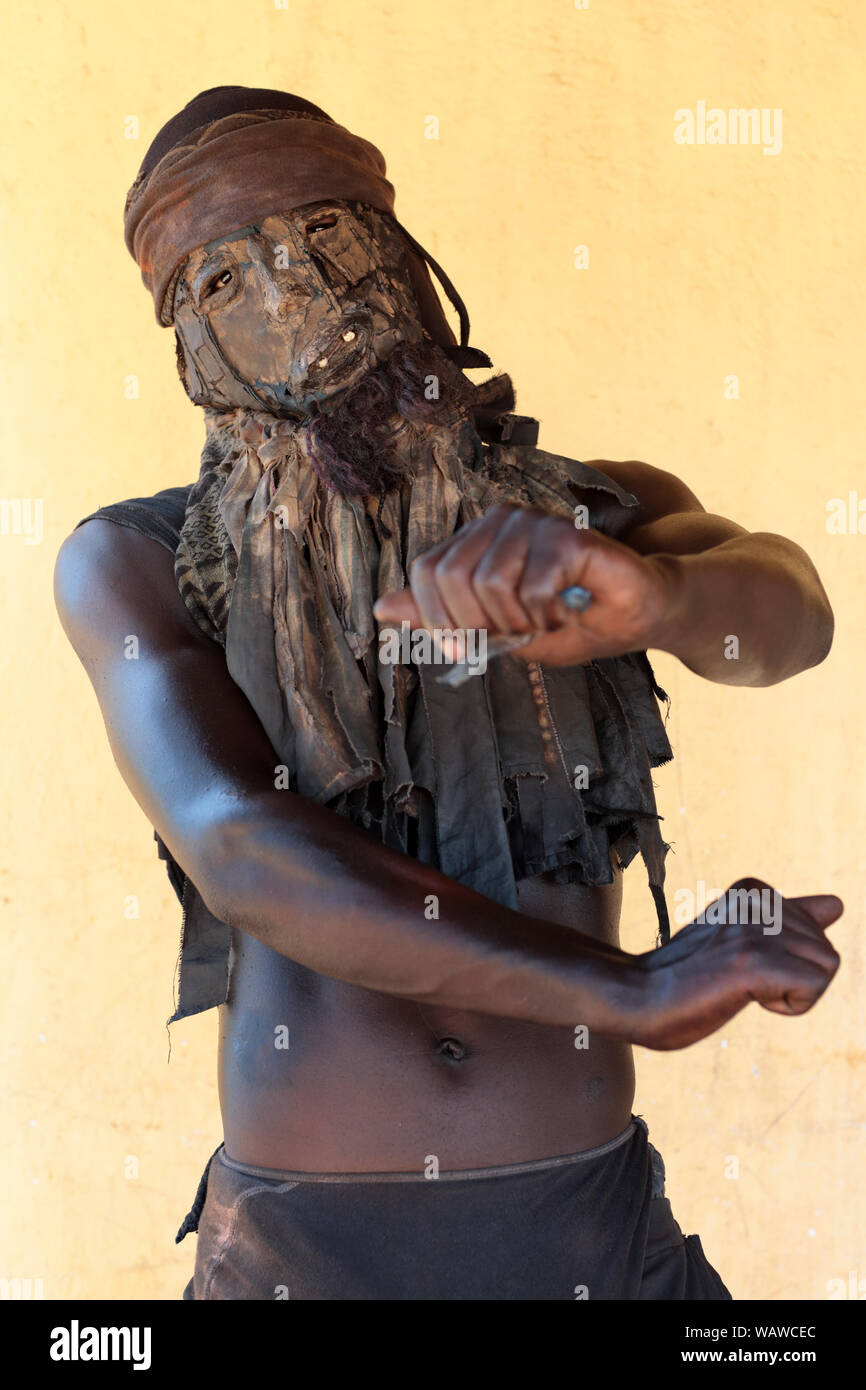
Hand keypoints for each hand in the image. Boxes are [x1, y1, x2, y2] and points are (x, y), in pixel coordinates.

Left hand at [372, 503, 677, 665]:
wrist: (638, 616)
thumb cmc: (571, 621)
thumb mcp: (496, 630)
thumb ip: (441, 617)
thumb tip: (381, 609)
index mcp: (479, 539)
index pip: (427, 571)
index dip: (439, 618)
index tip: (466, 646)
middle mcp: (501, 520)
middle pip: (451, 577)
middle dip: (481, 623)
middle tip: (518, 630)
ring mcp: (534, 522)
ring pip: (490, 583)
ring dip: (519, 621)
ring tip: (546, 619)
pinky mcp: (567, 536)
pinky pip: (531, 588)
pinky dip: (547, 615)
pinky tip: (568, 611)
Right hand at [631, 878, 842, 1049]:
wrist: (637, 997)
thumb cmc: (685, 975)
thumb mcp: (739, 937)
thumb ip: (789, 919)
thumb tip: (838, 904)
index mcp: (752, 891)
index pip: (816, 927)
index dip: (788, 958)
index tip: (743, 963)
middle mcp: (755, 902)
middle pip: (825, 949)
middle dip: (795, 977)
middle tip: (740, 981)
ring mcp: (754, 929)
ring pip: (826, 967)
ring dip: (793, 992)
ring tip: (744, 989)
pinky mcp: (753, 961)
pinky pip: (813, 987)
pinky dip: (789, 1006)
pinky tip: (750, 999)